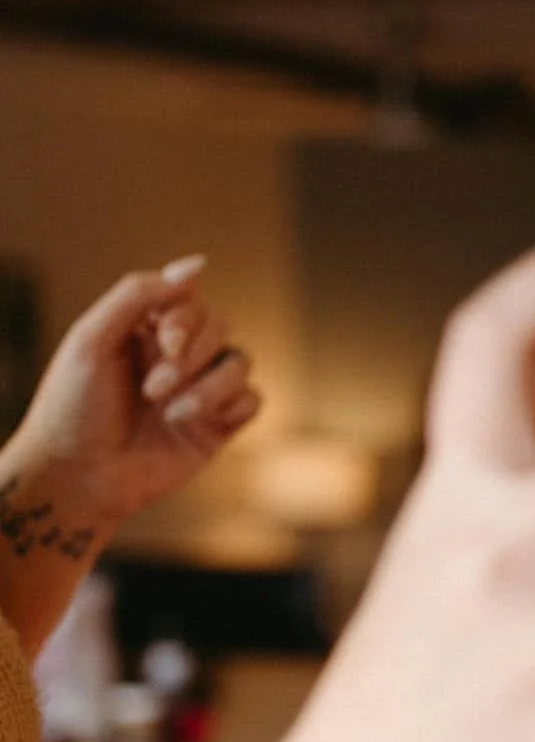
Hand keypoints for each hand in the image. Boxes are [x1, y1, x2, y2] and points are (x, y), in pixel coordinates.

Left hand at [10, 256, 260, 526]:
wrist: (79, 477)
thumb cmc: (74, 408)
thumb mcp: (93, 339)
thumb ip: (140, 294)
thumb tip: (199, 264)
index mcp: (143, 331)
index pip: (189, 300)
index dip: (184, 319)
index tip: (161, 345)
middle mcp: (176, 356)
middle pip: (219, 326)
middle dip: (192, 358)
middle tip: (153, 389)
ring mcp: (200, 390)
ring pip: (241, 361)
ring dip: (210, 387)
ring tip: (171, 413)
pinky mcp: (219, 425)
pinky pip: (253, 399)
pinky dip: (231, 406)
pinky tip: (194, 423)